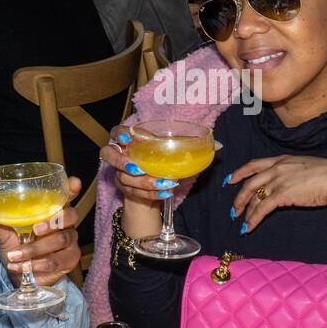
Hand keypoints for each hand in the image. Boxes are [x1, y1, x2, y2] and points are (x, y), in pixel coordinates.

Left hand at [0, 177, 82, 287]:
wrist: (20, 275)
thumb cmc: (16, 246)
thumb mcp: (2, 230)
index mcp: (51, 210)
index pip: (66, 195)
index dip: (72, 188)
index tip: (73, 182)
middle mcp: (65, 223)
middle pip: (70, 215)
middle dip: (53, 221)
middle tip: (35, 229)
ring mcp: (69, 242)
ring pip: (60, 240)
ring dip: (35, 249)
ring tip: (15, 255)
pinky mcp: (69, 260)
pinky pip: (56, 261)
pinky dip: (36, 264)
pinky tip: (22, 267)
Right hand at [100, 126, 219, 236]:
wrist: (155, 184)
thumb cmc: (163, 160)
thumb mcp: (175, 150)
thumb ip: (192, 145)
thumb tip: (218, 145)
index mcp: (131, 140)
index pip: (115, 132)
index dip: (119, 134)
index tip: (129, 138)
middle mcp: (121, 156)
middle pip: (108, 155)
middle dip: (121, 162)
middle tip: (138, 169)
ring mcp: (120, 174)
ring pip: (124, 179)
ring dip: (144, 183)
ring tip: (165, 184)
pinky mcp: (125, 190)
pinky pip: (135, 194)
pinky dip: (151, 195)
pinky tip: (165, 194)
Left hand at [225, 156, 326, 233]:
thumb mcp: (305, 166)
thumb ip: (293, 172)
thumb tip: (290, 182)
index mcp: (282, 159)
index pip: (254, 164)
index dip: (240, 172)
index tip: (230, 180)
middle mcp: (276, 168)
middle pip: (250, 183)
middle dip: (239, 197)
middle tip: (234, 209)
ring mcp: (278, 181)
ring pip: (254, 197)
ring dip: (245, 211)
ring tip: (241, 221)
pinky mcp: (281, 195)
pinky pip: (261, 209)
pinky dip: (253, 219)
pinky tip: (249, 227)